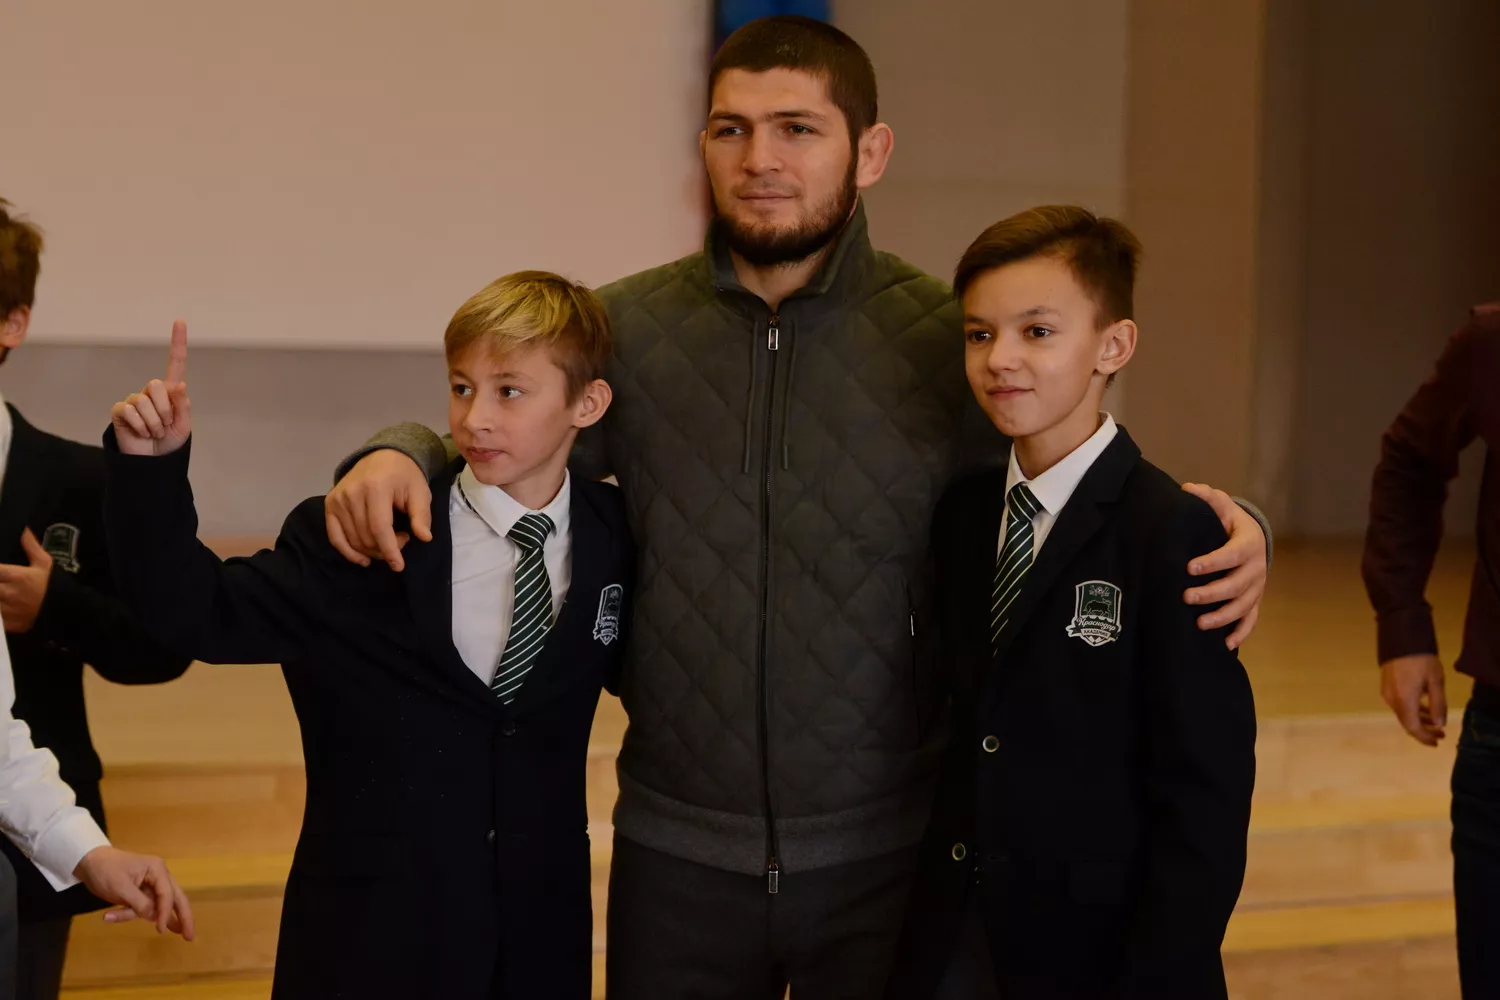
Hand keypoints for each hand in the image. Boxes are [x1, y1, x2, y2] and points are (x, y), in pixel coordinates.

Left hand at [0, 529, 51, 632]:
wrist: (67, 612)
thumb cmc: (54, 587)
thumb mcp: (45, 564)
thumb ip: (31, 547)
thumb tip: (24, 531)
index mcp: (17, 577)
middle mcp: (9, 593)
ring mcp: (8, 610)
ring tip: (0, 590)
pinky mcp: (9, 624)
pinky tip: (2, 603)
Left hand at [75, 845, 194, 939]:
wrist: (89, 861)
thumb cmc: (106, 871)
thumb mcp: (121, 888)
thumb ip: (140, 903)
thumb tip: (154, 918)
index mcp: (157, 870)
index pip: (167, 894)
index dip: (165, 912)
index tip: (160, 930)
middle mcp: (159, 876)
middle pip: (175, 898)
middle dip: (183, 917)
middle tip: (189, 936)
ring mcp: (151, 885)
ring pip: (157, 906)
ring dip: (149, 917)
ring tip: (162, 930)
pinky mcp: (141, 893)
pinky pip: (141, 907)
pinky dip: (128, 914)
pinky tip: (109, 915)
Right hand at [111, 320, 191, 456]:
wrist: (153, 462)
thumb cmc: (170, 442)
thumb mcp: (183, 425)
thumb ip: (183, 405)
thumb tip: (179, 384)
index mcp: (171, 391)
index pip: (175, 363)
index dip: (178, 342)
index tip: (180, 320)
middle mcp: (151, 392)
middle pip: (157, 386)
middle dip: (165, 410)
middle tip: (165, 426)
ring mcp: (134, 400)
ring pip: (144, 402)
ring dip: (154, 423)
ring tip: (154, 432)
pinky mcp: (121, 410)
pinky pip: (130, 411)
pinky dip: (140, 426)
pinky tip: (141, 433)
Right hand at [325, 450, 431, 571]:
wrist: (383, 456)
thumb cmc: (405, 475)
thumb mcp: (420, 492)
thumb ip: (421, 515)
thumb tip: (425, 538)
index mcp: (375, 488)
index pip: (379, 527)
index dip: (389, 550)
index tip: (399, 566)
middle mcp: (352, 493)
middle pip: (366, 536)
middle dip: (385, 548)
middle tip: (403, 539)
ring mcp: (338, 499)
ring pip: (352, 539)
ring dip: (371, 550)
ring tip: (389, 540)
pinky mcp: (330, 504)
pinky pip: (334, 536)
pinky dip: (348, 551)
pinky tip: (362, 559)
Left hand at [1180, 483, 1267, 650]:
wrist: (1252, 538)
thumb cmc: (1229, 523)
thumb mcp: (1221, 507)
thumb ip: (1207, 498)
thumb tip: (1188, 488)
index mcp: (1248, 544)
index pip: (1232, 554)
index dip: (1212, 562)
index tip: (1190, 567)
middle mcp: (1256, 568)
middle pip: (1236, 585)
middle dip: (1212, 593)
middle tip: (1186, 597)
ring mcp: (1256, 587)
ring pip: (1243, 606)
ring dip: (1222, 617)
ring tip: (1199, 624)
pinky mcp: (1254, 601)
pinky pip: (1251, 621)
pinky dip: (1239, 633)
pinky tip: (1223, 645)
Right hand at [1381, 653, 1447, 745]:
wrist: (1400, 639)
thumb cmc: (1421, 660)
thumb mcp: (1435, 682)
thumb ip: (1437, 705)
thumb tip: (1438, 724)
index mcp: (1405, 701)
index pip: (1413, 728)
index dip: (1425, 738)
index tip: (1437, 742)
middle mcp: (1392, 701)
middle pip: (1406, 723)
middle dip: (1423, 730)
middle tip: (1440, 733)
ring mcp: (1387, 694)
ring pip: (1402, 714)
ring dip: (1418, 720)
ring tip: (1434, 721)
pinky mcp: (1386, 687)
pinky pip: (1399, 705)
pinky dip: (1411, 711)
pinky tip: (1422, 706)